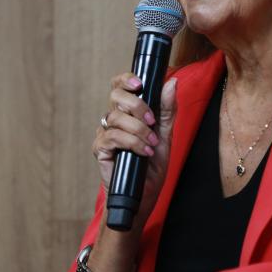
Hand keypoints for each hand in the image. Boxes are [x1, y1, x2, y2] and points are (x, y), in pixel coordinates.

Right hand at [93, 74, 177, 225]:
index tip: (140, 84)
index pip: (119, 85)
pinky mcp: (100, 149)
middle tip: (151, 121)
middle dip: (136, 105)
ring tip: (151, 143)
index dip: (126, 79)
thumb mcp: (166, 134)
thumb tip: (171, 82)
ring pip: (115, 118)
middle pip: (115, 96)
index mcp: (127, 112)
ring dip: (138, 129)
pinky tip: (143, 152)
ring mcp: (105, 134)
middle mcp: (113, 119)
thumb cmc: (153, 164)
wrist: (146, 192)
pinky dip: (132, 142)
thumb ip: (167, 109)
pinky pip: (112, 137)